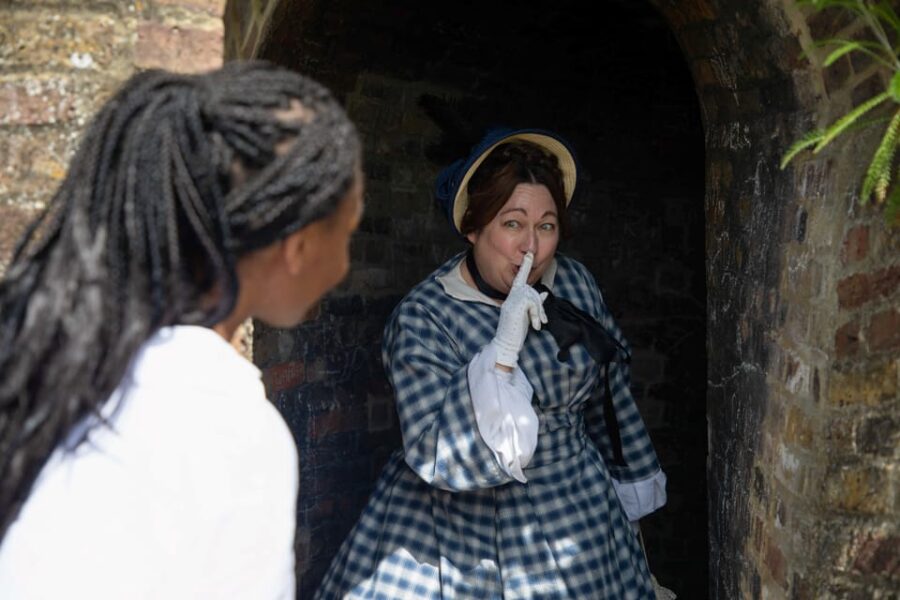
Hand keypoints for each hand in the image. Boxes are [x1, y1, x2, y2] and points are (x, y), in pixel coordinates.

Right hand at [492, 252, 547, 368]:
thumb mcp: (527, 314)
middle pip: (531, 290)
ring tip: (538, 323)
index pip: (520, 278)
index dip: (525, 266)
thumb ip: (534, 303)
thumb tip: (545, 293)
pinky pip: (532, 304)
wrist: (506, 344)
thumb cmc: (516, 330)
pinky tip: (536, 326)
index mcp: (512, 297)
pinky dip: (537, 315)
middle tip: (541, 320)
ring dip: (539, 311)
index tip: (530, 254)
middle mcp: (511, 297)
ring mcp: (511, 302)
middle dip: (539, 304)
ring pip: (533, 296)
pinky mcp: (514, 308)